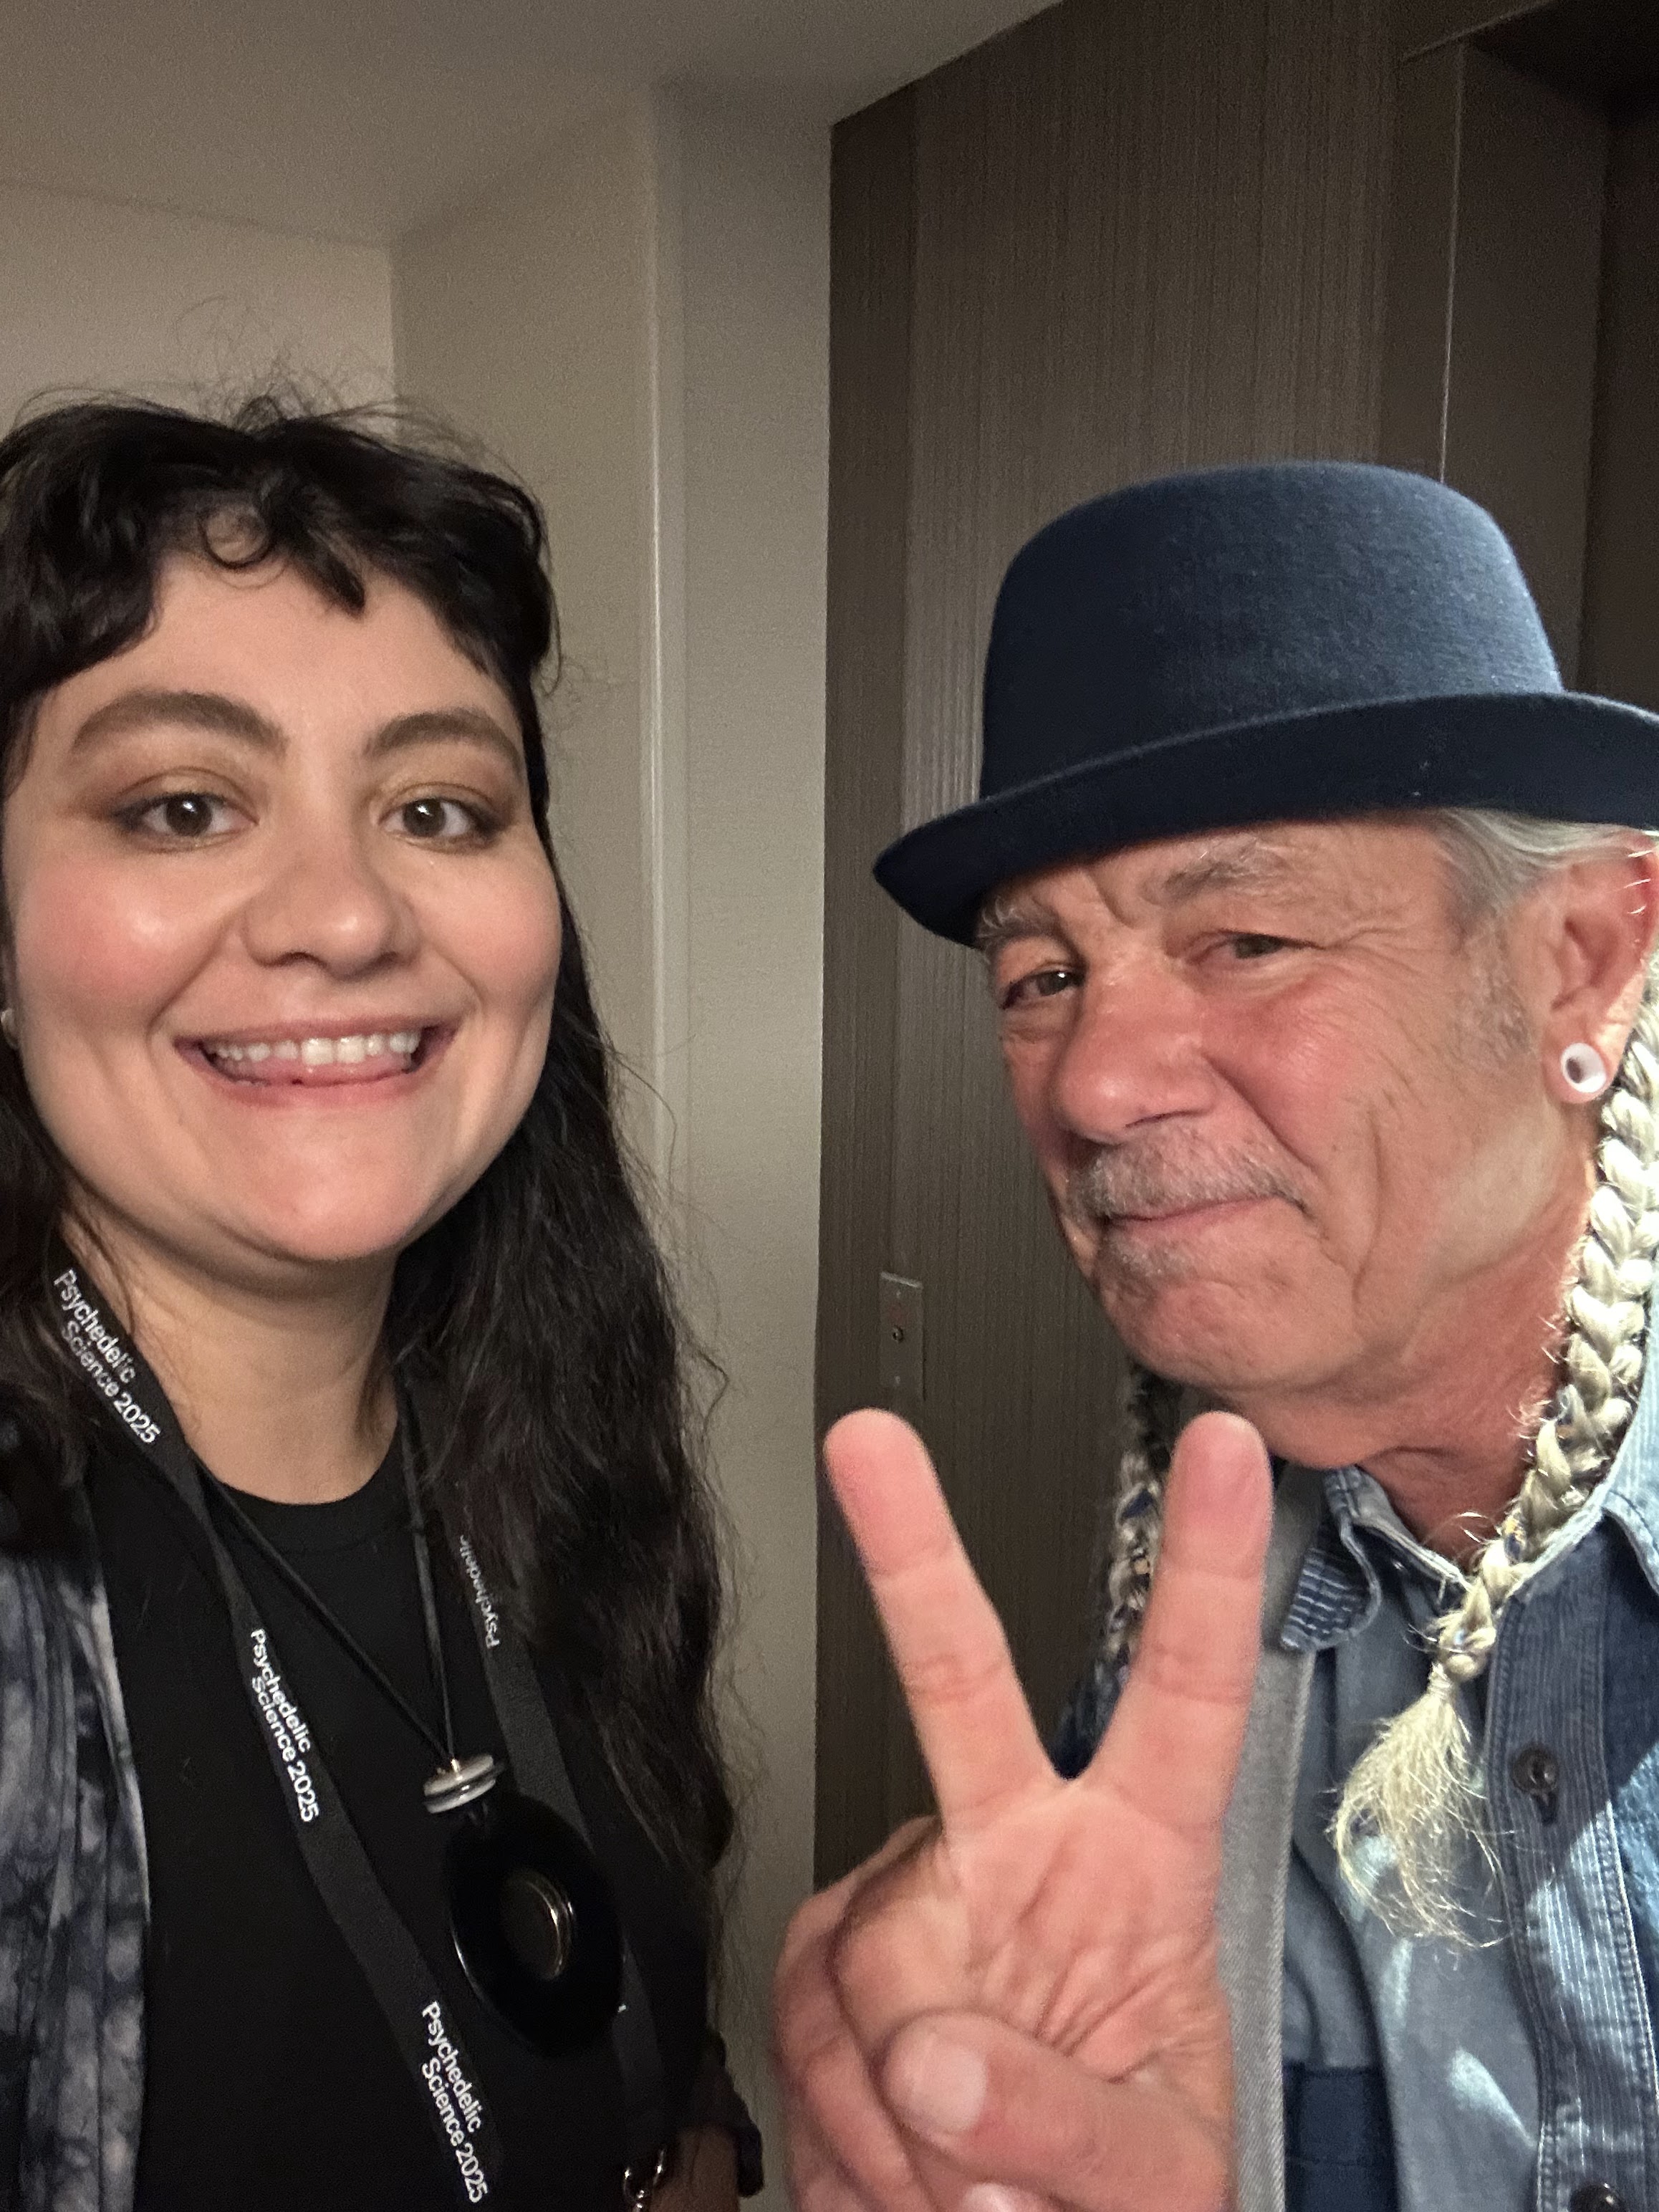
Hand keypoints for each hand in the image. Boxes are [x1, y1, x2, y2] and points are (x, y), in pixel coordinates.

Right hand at [774, 1408, 1271, 2211]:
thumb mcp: (1160, 2179)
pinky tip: (900, 2160)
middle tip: (866, 1445)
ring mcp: (910, 1908)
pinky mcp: (824, 1968)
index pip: (1187, 1701)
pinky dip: (850, 2127)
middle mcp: (1015, 1854)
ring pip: (869, 1960)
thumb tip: (938, 2053)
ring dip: (909, 2108)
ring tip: (968, 2179)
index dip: (1210, 1571)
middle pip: (959, 1684)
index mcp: (1136, 1867)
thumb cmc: (1122, 2201)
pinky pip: (810, 2027)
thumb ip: (1072, 2123)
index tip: (1223, 1451)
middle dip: (911, 1555)